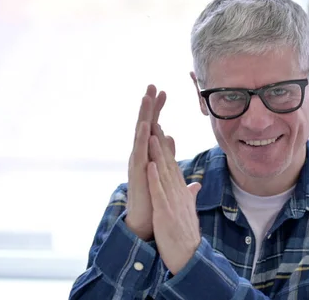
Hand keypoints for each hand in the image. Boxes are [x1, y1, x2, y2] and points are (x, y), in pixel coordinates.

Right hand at [124, 85, 166, 240]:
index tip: (164, 92)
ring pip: (140, 134)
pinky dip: (142, 138)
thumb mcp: (165, 173)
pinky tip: (146, 124)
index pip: (154, 127)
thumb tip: (171, 140)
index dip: (158, 109)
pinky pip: (139, 152)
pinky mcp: (137, 173)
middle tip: (153, 85)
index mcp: (149, 154)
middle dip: (149, 105)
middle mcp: (141, 155)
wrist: (145, 223)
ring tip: (146, 97)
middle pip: (145, 125)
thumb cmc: (154, 200)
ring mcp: (138, 163)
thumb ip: (168, 156)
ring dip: (144, 115)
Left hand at [147, 123, 201, 274]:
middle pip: (168, 163)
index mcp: (180, 193)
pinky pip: (159, 192)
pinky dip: (155, 177)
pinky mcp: (166, 212)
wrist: (189, 257)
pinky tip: (150, 163)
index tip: (160, 129)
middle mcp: (178, 193)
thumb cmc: (185, 236)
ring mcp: (172, 202)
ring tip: (152, 133)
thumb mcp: (187, 211)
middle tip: (155, 120)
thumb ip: (189, 195)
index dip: (166, 147)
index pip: (172, 165)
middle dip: (160, 142)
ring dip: (158, 152)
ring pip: (164, 172)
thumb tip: (194, 184)